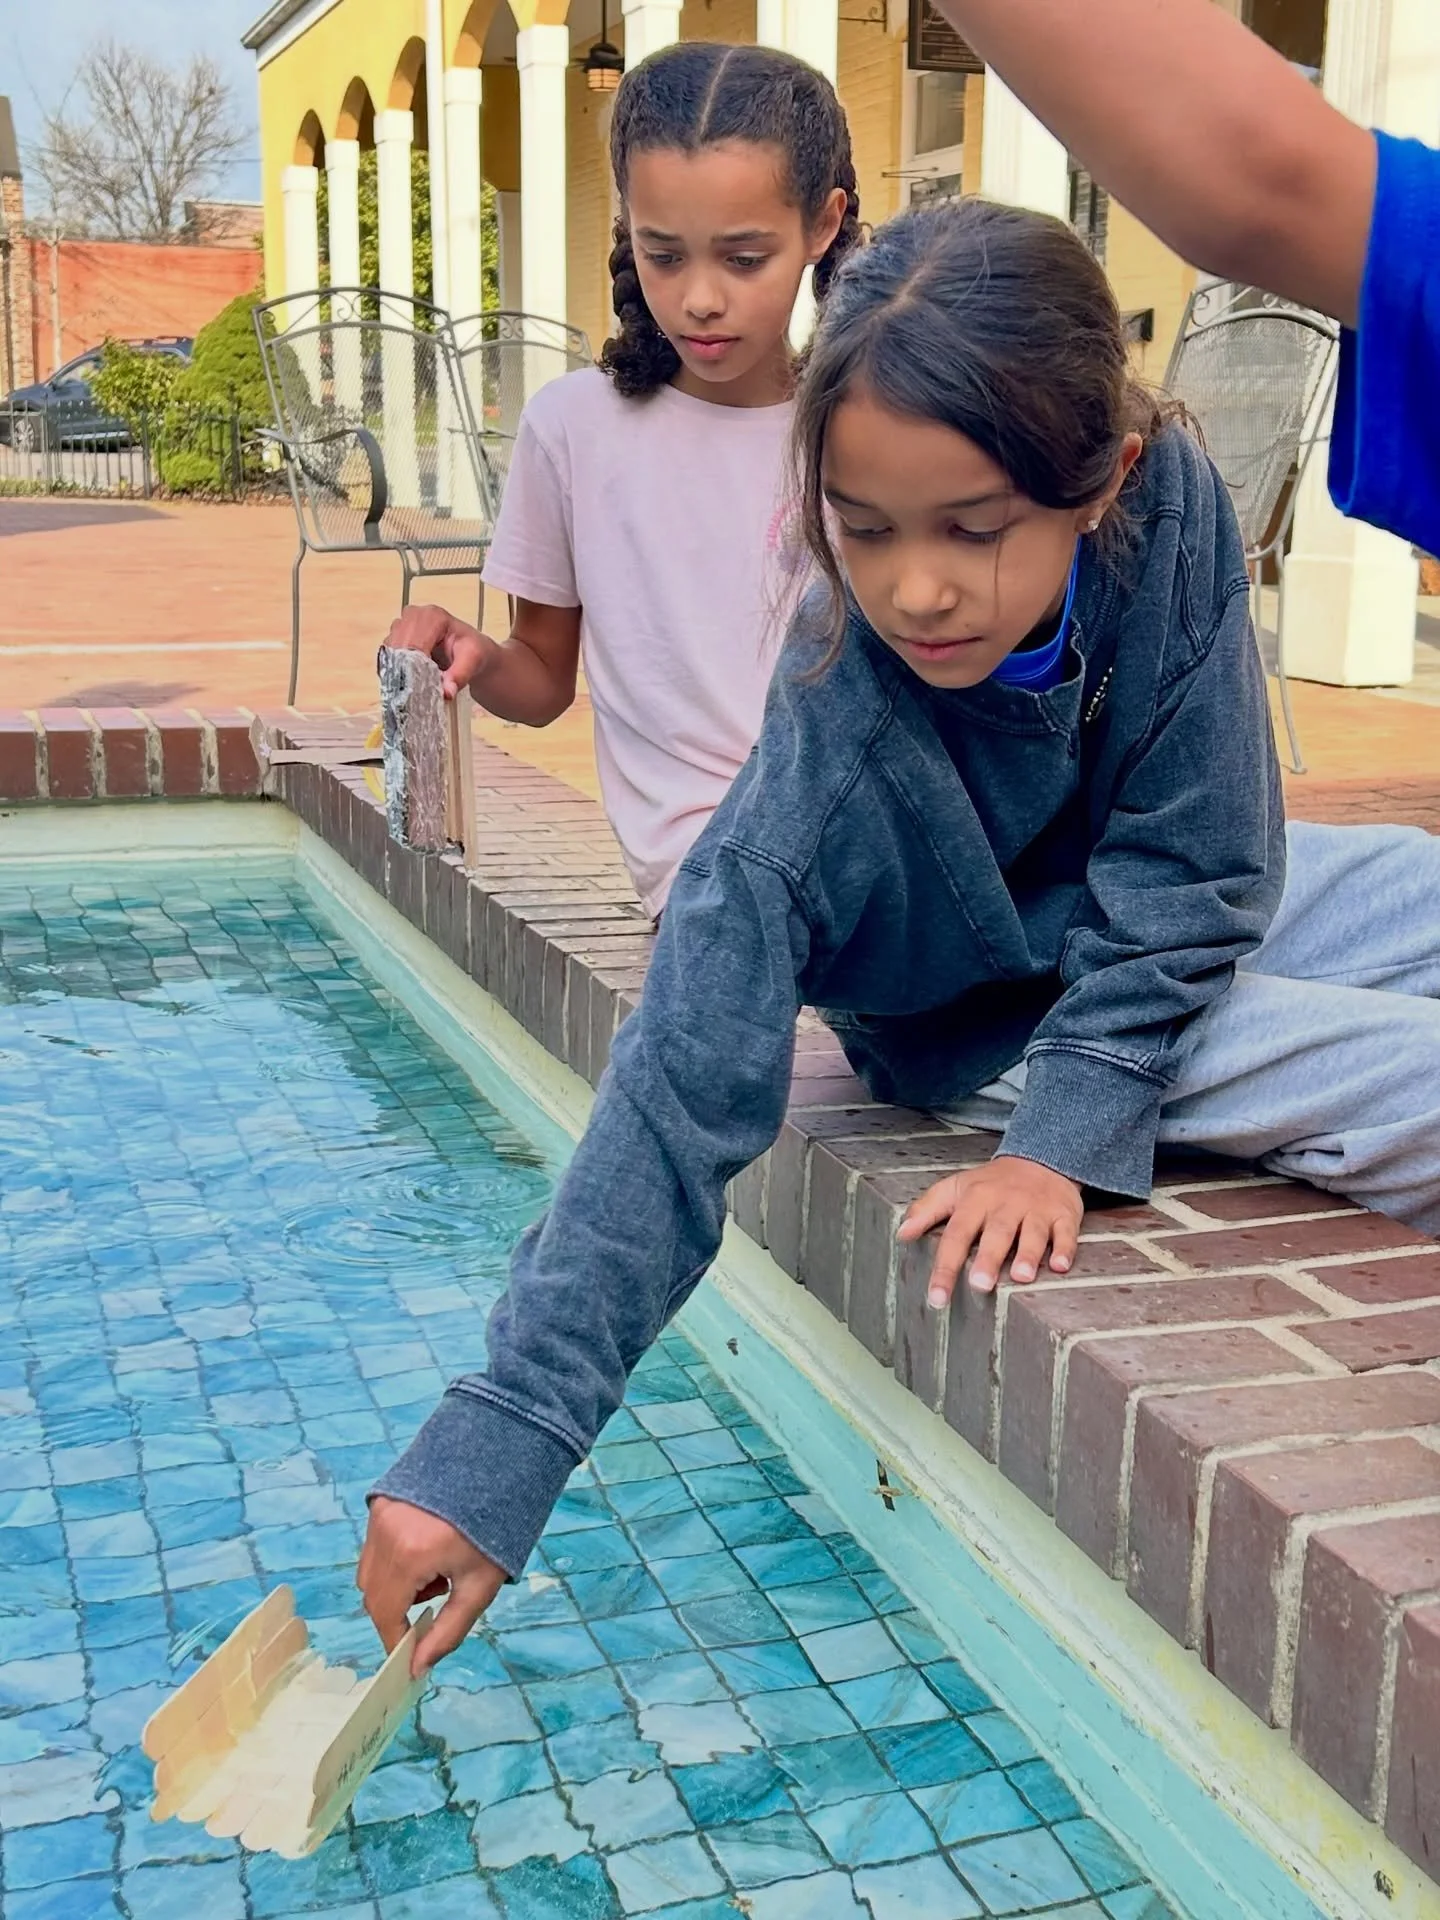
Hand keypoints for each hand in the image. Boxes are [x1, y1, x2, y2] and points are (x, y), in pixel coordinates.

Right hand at [358, 1496, 506, 1677]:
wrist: (498, 1468)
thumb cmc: (495, 1530)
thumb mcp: (479, 1587)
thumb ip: (448, 1632)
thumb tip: (418, 1668)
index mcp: (410, 1554)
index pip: (385, 1613)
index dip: (394, 1639)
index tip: (409, 1653)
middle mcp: (385, 1532)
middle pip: (372, 1594)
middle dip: (396, 1613)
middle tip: (434, 1601)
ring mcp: (379, 1514)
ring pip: (368, 1571)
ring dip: (394, 1586)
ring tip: (436, 1572)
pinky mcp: (379, 1502)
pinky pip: (373, 1547)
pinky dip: (391, 1561)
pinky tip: (426, 1550)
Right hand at [384, 604, 491, 698]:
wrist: (469, 652)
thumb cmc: (471, 651)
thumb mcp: (473, 662)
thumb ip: (460, 676)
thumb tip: (447, 692)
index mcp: (433, 616)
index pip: (414, 643)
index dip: (414, 667)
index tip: (420, 686)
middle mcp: (414, 615)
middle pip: (398, 646)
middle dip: (405, 670)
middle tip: (415, 690)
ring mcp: (401, 625)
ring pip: (390, 651)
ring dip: (398, 670)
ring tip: (412, 685)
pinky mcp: (394, 637)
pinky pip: (387, 656)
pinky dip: (394, 670)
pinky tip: (404, 680)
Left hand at [897, 1155, 1082, 1304]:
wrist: (1041, 1158)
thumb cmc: (992, 1184)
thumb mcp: (956, 1188)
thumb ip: (927, 1209)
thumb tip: (901, 1234)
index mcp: (976, 1200)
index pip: (956, 1235)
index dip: (945, 1267)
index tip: (937, 1297)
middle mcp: (1006, 1205)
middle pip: (996, 1233)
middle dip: (988, 1259)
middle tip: (979, 1286)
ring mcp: (1037, 1209)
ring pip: (1033, 1232)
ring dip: (1029, 1254)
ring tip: (1022, 1277)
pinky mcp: (1064, 1214)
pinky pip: (1067, 1232)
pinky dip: (1066, 1248)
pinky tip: (1062, 1266)